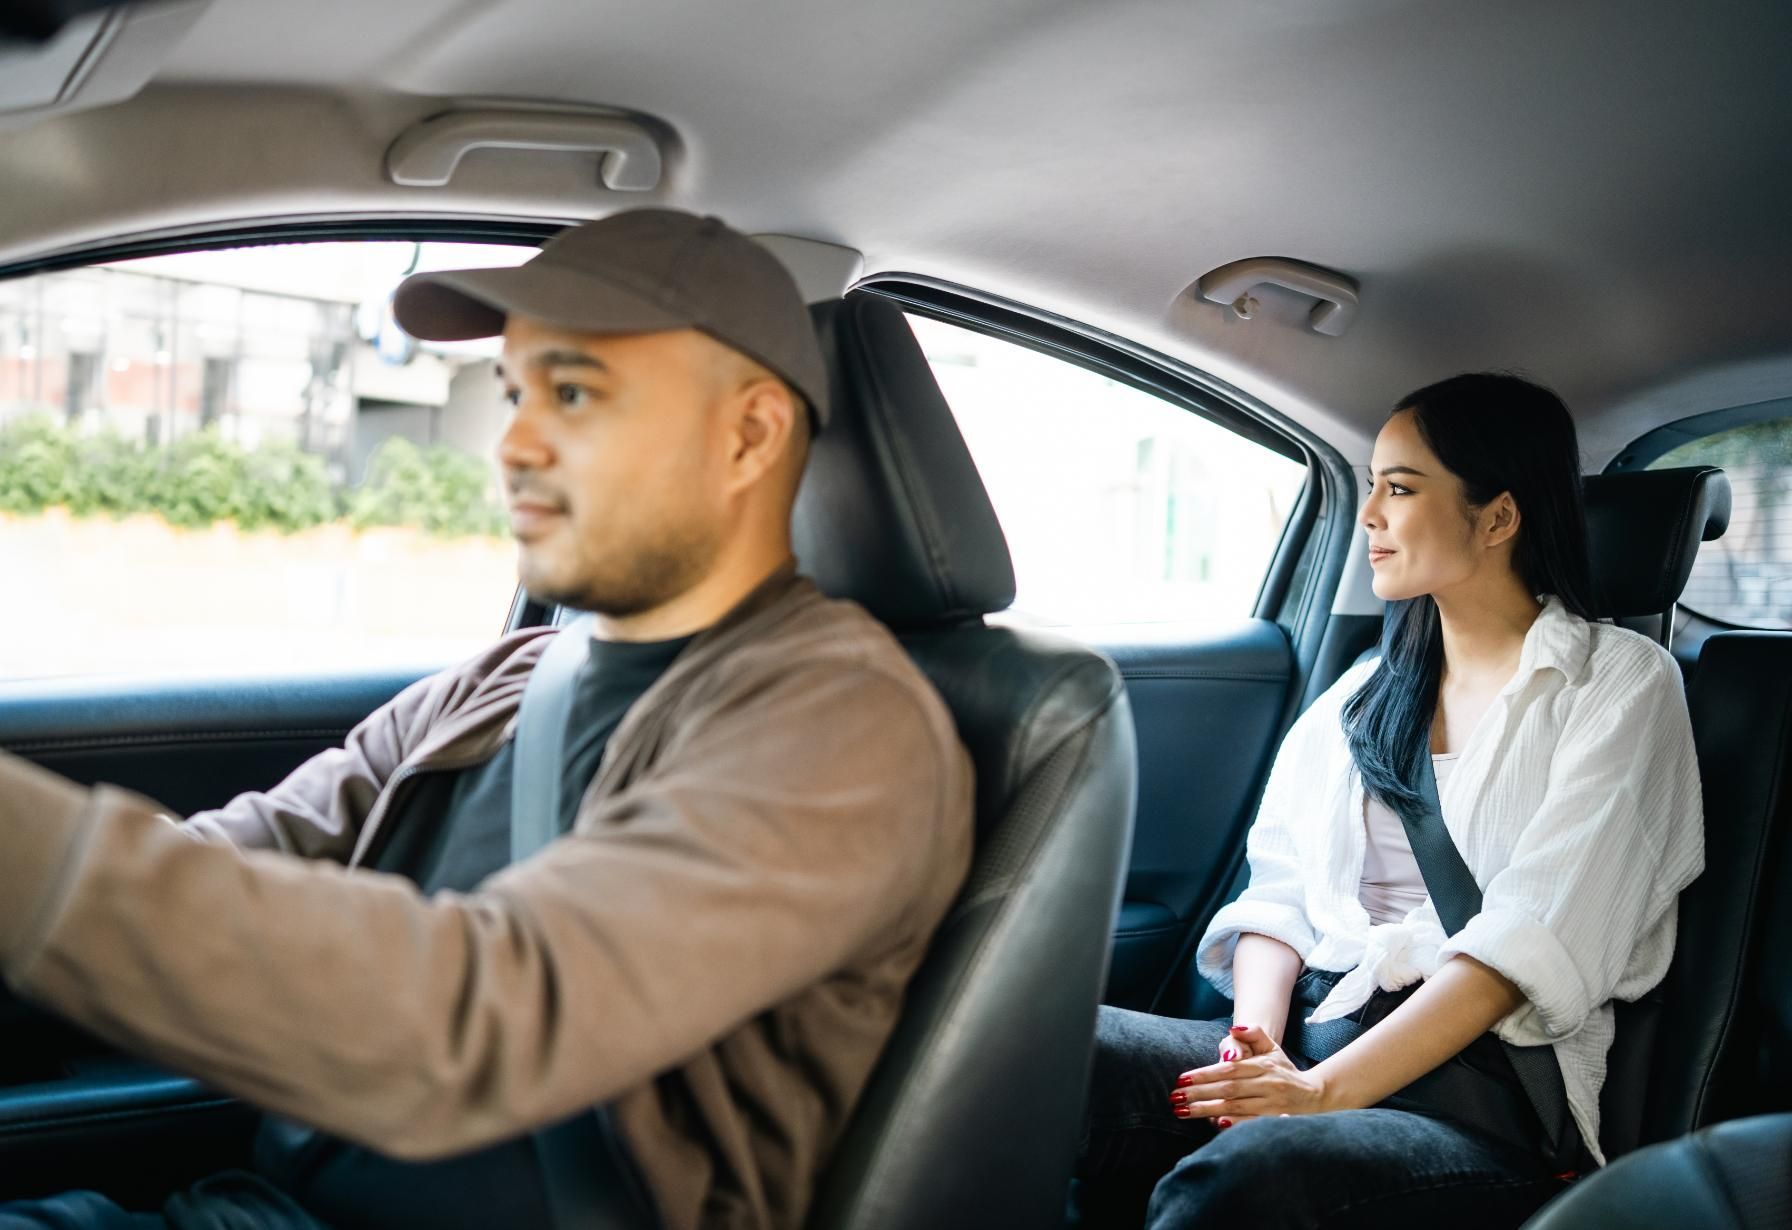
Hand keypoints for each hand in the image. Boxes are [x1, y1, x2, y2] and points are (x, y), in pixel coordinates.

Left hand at [1169, 1024, 1330, 1126]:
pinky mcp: (1275, 1122)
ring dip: (1207, 1110)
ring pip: (1235, 1107)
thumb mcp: (1272, 1048)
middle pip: (1227, 1089)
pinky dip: (1234, 1125)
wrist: (1317, 1096)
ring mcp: (1272, 1105)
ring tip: (1182, 1111)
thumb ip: (1254, 1034)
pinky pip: (1250, 1123)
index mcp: (1263, 1066)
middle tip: (1174, 1097)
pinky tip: (1215, 1124)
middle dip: (1198, 1094)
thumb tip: (1233, 1029)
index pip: (1228, 1070)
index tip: (1181, 1079)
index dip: (1204, 1075)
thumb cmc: (1285, 1071)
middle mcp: (1268, 1085)